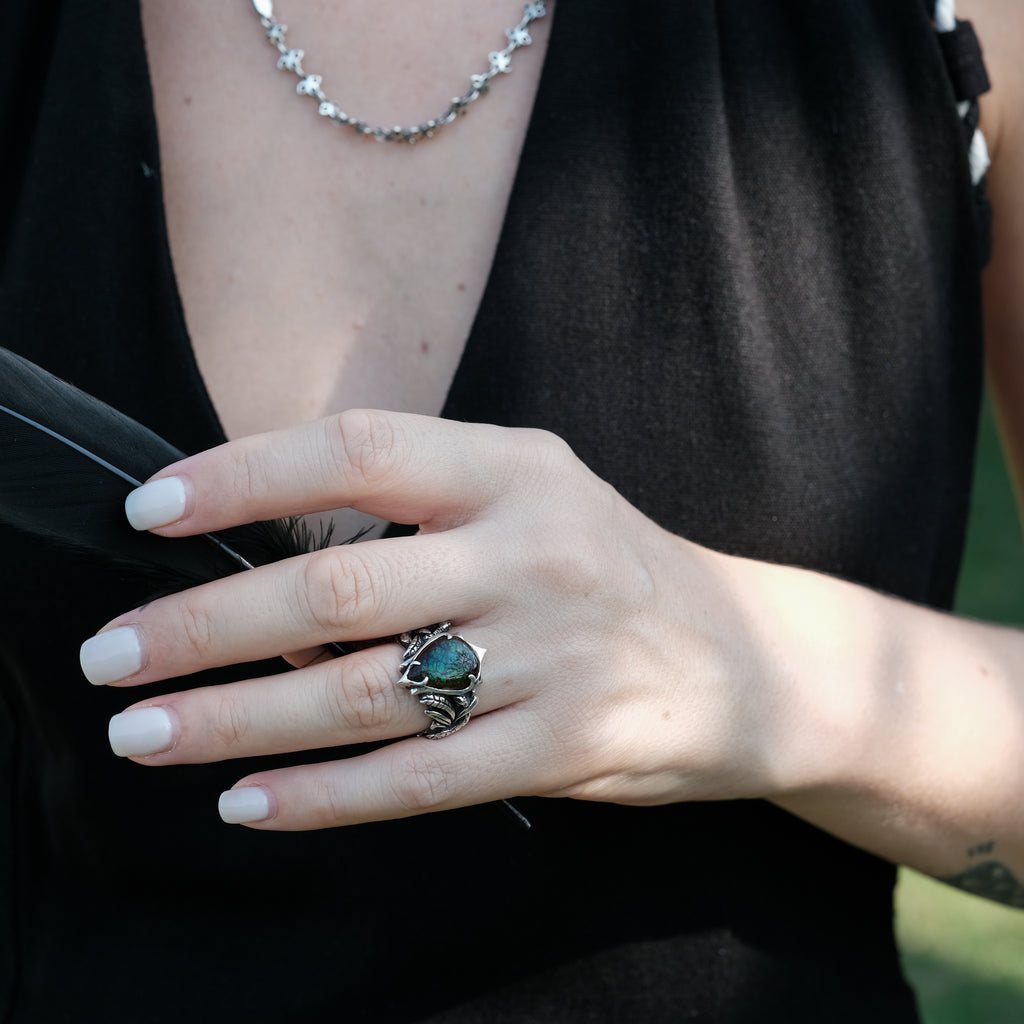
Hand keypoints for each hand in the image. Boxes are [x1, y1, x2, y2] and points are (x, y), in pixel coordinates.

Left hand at [80, 410, 811, 829]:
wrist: (746, 654)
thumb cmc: (611, 564)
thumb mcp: (535, 495)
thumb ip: (420, 517)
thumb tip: (271, 585)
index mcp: (515, 468)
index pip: (356, 450)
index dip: (242, 475)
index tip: (148, 511)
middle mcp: (530, 553)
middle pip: (334, 588)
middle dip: (201, 624)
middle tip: (111, 654)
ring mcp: (548, 655)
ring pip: (360, 696)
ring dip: (237, 720)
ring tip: (149, 731)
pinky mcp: (559, 745)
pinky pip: (419, 779)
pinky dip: (323, 796)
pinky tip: (250, 802)